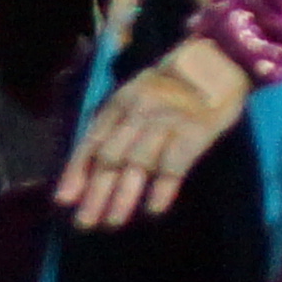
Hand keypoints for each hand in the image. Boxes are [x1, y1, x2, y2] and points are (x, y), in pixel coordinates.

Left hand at [56, 36, 249, 231]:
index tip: (63, 199)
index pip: (92, 141)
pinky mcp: (194, 132)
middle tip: (84, 222)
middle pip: (111, 158)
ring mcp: (167, 122)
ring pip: (137, 164)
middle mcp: (139, 112)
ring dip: (123, 196)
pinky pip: (173, 165)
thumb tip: (93, 164)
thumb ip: (117, 122)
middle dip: (95, 193)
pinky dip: (162, 189)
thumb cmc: (172, 84)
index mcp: (120, 102)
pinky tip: (153, 209)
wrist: (218, 59)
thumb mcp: (136, 92)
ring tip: (112, 222)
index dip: (76, 171)